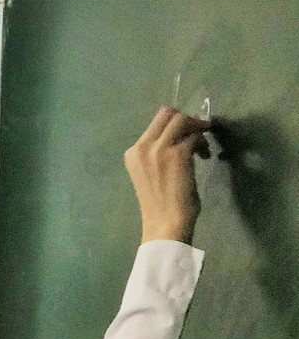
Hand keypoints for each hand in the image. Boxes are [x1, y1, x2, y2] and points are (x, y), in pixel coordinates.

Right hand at [124, 107, 210, 244]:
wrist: (165, 224)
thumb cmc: (159, 206)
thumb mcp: (150, 174)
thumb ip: (157, 154)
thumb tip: (179, 135)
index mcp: (132, 153)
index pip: (155, 123)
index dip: (174, 124)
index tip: (186, 135)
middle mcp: (142, 147)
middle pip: (168, 114)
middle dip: (186, 121)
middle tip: (197, 135)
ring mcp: (159, 149)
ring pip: (183, 120)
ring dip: (196, 129)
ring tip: (202, 148)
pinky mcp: (178, 153)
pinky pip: (195, 135)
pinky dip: (202, 143)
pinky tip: (205, 157)